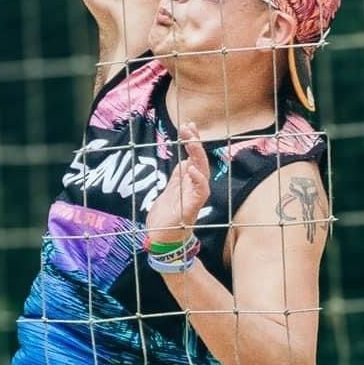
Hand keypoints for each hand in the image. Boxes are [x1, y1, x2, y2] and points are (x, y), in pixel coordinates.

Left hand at [145, 123, 209, 243]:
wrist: (161, 238)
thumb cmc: (166, 217)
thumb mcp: (170, 191)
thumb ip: (177, 177)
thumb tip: (184, 161)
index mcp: (188, 181)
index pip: (193, 157)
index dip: (192, 141)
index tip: (187, 125)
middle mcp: (194, 187)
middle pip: (199, 161)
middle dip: (195, 143)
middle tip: (188, 128)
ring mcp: (195, 196)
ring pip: (202, 172)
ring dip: (197, 156)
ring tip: (191, 142)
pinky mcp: (192, 207)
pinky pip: (201, 192)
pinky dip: (198, 179)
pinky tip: (191, 168)